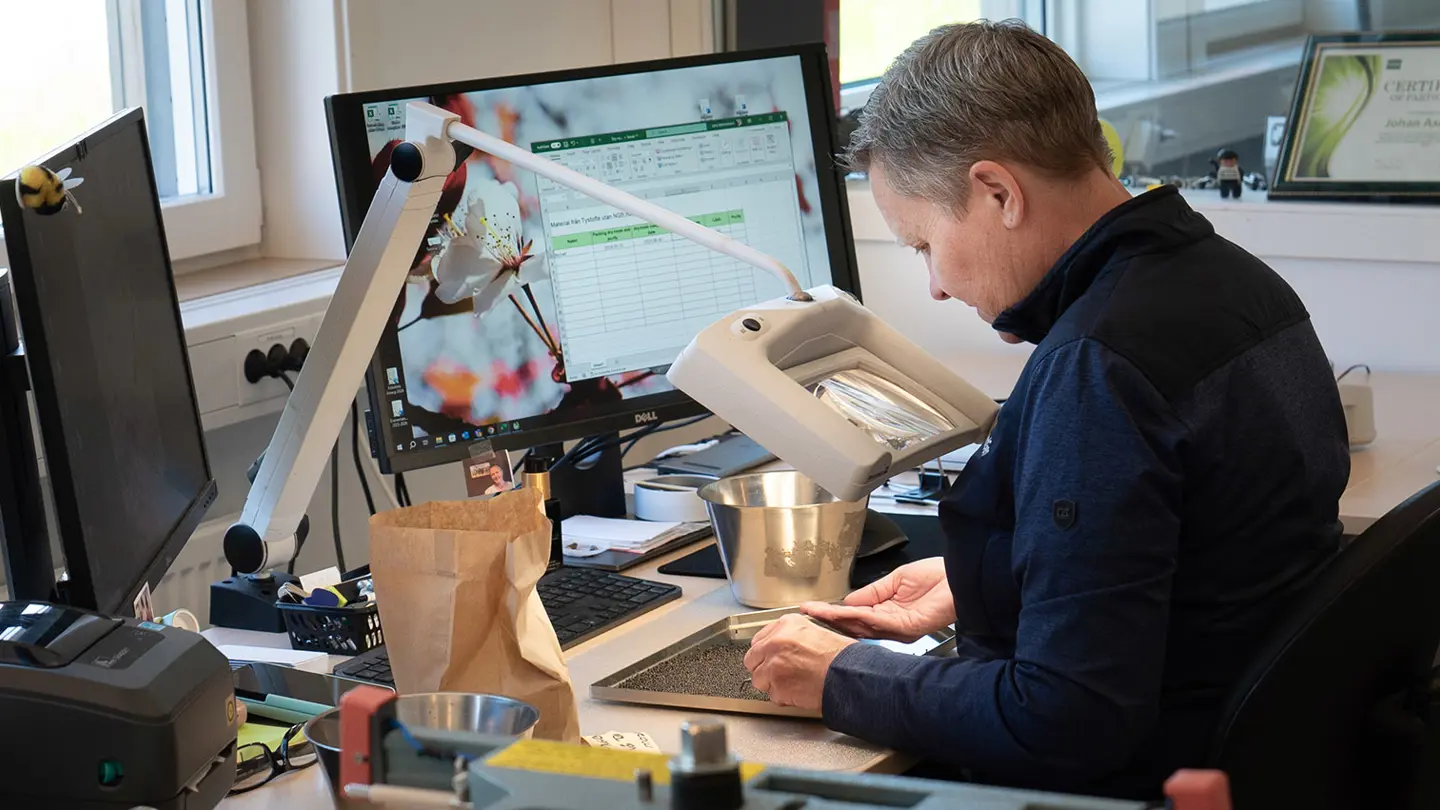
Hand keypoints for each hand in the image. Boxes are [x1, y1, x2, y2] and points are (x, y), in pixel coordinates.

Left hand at [743, 614, 855, 710]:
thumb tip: (780, 644)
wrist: (847, 675)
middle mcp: (775, 642)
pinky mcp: (776, 686)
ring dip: (771, 683)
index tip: (769, 657)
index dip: (765, 651)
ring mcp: (773, 665)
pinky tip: (797, 691)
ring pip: (758, 679)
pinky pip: (772, 695)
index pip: (759, 639)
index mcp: (785, 624)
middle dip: (763, 667)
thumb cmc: (839, 655)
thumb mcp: (815, 630)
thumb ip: (792, 635)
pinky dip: (782, 697)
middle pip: (752, 659)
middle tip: (778, 673)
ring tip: (791, 683)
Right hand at [800, 557, 954, 642]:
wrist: (961, 579)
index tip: (812, 608)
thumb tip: (848, 600)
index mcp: (888, 611)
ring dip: (835, 618)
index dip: (833, 611)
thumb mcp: (897, 579)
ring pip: (859, 625)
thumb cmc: (938, 578)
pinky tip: (839, 611)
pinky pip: (875, 621)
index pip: (854, 614)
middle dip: (828, 618)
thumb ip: (872, 592)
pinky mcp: (905, 628)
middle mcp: (890, 624)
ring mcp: (897, 628)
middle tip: (805, 615)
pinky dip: (854, 616)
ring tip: (815, 613)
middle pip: (853, 624)